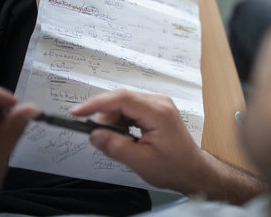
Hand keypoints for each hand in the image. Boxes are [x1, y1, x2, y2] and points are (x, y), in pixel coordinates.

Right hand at [72, 89, 209, 193]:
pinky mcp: (156, 109)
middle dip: (106, 117)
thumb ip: (116, 147)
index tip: (77, 112)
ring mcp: (158, 104)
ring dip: (114, 121)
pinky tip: (127, 137)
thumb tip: (94, 134)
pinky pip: (131, 109)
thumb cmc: (174, 167)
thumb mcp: (142, 162)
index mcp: (158, 112)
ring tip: (122, 142)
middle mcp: (159, 102)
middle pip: (121, 99)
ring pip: (124, 104)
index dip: (96, 103)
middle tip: (101, 138)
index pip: (121, 98)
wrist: (193, 170)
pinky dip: (122, 121)